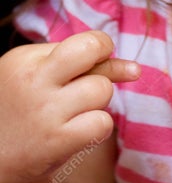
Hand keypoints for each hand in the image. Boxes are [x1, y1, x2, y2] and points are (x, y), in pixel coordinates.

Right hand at [0, 31, 139, 182]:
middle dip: (106, 64)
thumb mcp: (39, 76)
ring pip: (102, 89)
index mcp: (26, 60)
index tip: (93, 66)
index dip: (99, 51)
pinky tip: (79, 132)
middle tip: (94, 84)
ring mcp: (45, 111)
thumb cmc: (25, 111)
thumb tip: (134, 69)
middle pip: (92, 50)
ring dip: (98, 102)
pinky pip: (102, 123)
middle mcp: (33, 81)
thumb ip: (83, 65)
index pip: (85, 41)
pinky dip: (98, 128)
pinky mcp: (56, 141)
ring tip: (75, 113)